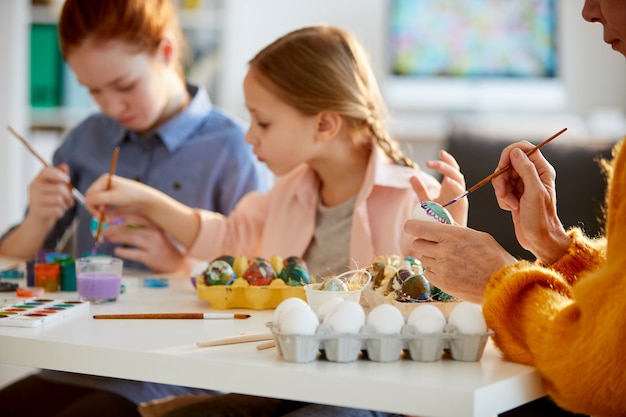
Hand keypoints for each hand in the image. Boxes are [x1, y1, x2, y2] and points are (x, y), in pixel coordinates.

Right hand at [25, 164, 73, 227]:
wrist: (39, 221)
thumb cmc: (49, 203)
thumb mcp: (54, 188)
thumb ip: (60, 177)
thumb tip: (64, 166)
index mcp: (37, 180)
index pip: (46, 171)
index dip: (59, 174)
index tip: (67, 180)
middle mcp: (34, 188)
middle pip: (59, 188)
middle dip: (68, 195)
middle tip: (69, 200)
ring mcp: (34, 200)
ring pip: (59, 199)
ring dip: (64, 205)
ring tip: (61, 206)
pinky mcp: (38, 212)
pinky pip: (57, 210)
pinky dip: (61, 213)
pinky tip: (56, 213)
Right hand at [85, 174, 155, 215]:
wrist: (145, 199)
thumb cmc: (131, 196)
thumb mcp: (113, 198)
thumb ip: (99, 199)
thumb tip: (86, 200)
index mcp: (103, 180)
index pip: (89, 194)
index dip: (92, 206)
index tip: (100, 215)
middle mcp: (104, 183)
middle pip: (92, 199)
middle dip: (97, 210)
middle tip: (105, 219)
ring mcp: (108, 190)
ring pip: (97, 203)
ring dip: (101, 212)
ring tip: (109, 219)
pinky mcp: (112, 196)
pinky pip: (103, 205)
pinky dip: (105, 212)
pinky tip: (110, 217)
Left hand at [102, 211, 186, 272]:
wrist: (177, 264)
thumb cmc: (163, 250)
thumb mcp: (155, 236)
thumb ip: (141, 229)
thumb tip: (119, 225)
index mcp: (156, 226)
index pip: (137, 215)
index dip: (121, 214)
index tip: (109, 215)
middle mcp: (155, 233)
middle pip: (131, 227)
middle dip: (115, 227)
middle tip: (104, 230)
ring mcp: (153, 245)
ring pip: (131, 237)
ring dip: (116, 237)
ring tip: (108, 239)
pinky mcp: (151, 258)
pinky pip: (134, 253)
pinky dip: (123, 251)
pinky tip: (117, 251)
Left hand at [403, 219, 516, 302]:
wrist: (502, 285)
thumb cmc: (494, 258)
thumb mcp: (478, 236)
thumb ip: (456, 229)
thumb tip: (442, 223)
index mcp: (452, 235)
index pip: (418, 228)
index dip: (412, 226)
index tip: (412, 227)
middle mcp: (443, 251)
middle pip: (417, 243)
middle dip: (424, 242)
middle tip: (435, 244)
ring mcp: (441, 268)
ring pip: (423, 258)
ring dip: (430, 257)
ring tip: (448, 260)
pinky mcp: (441, 283)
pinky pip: (428, 273)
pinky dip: (434, 271)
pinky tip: (448, 271)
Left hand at [410, 149, 467, 225]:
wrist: (446, 238)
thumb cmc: (439, 221)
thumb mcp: (427, 202)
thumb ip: (421, 190)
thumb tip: (412, 176)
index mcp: (450, 187)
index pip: (452, 169)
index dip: (448, 160)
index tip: (440, 152)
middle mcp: (457, 190)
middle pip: (456, 172)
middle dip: (446, 164)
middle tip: (431, 163)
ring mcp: (460, 197)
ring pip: (459, 179)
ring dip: (449, 171)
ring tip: (438, 166)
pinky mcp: (462, 206)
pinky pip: (461, 193)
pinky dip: (455, 185)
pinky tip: (447, 180)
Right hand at [492, 142, 570, 263]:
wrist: (539, 239)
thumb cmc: (540, 219)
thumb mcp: (534, 192)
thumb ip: (526, 169)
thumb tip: (515, 152)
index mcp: (542, 170)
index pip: (523, 148)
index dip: (509, 154)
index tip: (502, 167)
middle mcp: (532, 175)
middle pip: (507, 164)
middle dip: (501, 179)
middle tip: (504, 194)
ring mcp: (522, 185)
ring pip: (502, 178)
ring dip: (502, 192)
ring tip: (511, 205)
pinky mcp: (514, 195)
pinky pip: (501, 190)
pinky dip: (502, 199)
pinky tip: (511, 208)